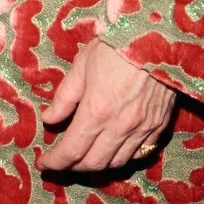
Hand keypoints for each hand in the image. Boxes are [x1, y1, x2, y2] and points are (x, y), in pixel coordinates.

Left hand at [41, 38, 176, 176]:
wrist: (159, 36)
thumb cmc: (116, 46)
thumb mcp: (82, 65)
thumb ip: (65, 97)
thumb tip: (50, 119)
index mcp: (96, 111)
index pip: (71, 151)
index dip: (54, 162)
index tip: (43, 163)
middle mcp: (120, 126)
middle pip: (94, 164)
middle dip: (73, 167)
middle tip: (62, 160)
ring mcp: (143, 128)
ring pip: (118, 163)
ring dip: (98, 165)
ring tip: (85, 157)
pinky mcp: (160, 125)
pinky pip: (141, 153)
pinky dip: (124, 157)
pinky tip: (114, 149)